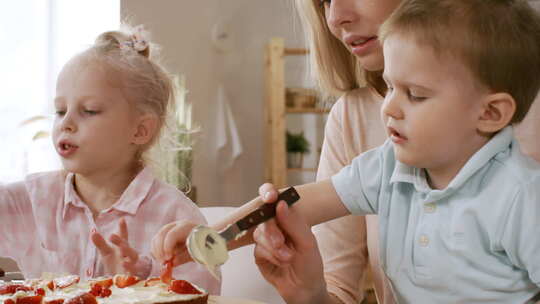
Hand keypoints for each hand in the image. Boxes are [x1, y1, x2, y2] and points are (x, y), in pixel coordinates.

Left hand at [91, 218, 142, 275]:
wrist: (125, 279)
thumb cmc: (116, 262)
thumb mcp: (107, 252)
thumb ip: (101, 243)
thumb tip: (92, 232)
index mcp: (121, 247)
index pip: (123, 236)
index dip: (123, 228)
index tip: (122, 219)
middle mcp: (128, 253)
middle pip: (126, 245)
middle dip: (120, 241)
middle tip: (112, 236)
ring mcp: (132, 263)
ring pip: (133, 255)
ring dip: (127, 251)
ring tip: (121, 247)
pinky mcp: (133, 273)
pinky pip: (133, 269)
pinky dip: (130, 266)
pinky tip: (124, 263)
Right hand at [151, 220, 198, 266]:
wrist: (204, 240)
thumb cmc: (200, 247)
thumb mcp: (194, 252)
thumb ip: (183, 257)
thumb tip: (171, 263)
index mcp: (186, 227)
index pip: (171, 234)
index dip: (167, 247)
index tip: (168, 259)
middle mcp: (176, 225)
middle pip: (161, 234)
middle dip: (160, 250)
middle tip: (163, 262)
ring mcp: (169, 229)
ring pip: (156, 238)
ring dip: (157, 252)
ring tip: (163, 262)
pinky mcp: (164, 235)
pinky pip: (155, 242)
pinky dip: (155, 252)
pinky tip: (161, 259)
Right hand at [253, 183, 330, 303]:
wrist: (304, 289)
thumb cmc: (310, 263)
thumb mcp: (307, 241)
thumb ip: (294, 222)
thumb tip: (281, 204)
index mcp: (288, 217)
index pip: (274, 199)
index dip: (268, 193)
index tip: (270, 197)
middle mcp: (276, 225)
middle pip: (263, 217)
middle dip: (272, 231)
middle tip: (281, 242)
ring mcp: (266, 239)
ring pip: (259, 234)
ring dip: (274, 248)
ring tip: (288, 258)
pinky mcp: (259, 253)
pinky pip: (258, 249)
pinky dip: (271, 256)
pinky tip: (281, 263)